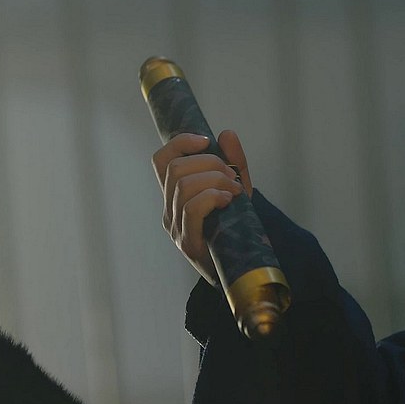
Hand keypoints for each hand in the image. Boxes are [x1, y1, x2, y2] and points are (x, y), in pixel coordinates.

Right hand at [151, 130, 252, 285]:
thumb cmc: (236, 229)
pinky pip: (192, 208)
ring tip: (234, 191)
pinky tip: (228, 200)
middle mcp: (168, 210)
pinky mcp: (187, 243)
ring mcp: (175, 228)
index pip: (161, 160)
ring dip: (216, 180)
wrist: (243, 270)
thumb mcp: (238, 190)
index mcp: (174, 195)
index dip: (180, 143)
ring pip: (184, 185)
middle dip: (210, 163)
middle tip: (232, 177)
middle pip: (175, 169)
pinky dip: (212, 196)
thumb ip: (234, 163)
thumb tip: (226, 134)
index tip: (206, 141)